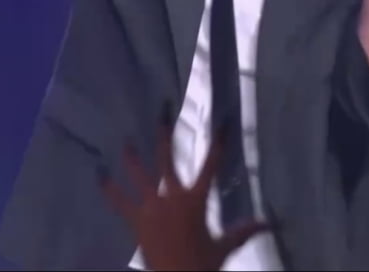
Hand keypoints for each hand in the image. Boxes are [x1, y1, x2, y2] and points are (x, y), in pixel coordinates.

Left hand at [100, 116, 268, 271]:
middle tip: (161, 112)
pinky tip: (99, 173)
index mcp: (196, 199)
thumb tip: (269, 224)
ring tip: (126, 140)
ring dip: (132, 156)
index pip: (212, 165)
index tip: (223, 123)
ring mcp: (150, 207)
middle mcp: (172, 196)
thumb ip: (244, 231)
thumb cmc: (201, 264)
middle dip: (164, 133)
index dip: (219, 143)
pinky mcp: (135, 220)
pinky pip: (118, 200)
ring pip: (139, 174)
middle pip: (167, 159)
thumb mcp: (225, 247)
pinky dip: (108, 187)